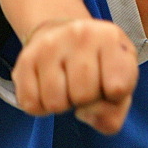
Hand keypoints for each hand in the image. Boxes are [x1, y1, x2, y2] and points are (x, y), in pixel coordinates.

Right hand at [12, 18, 138, 134]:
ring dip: (62, 104)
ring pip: (55, 103)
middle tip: (84, 83)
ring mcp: (50, 43)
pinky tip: (47, 87)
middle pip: (84, 96)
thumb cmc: (98, 65)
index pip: (117, 88)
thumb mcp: (121, 83)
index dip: (113, 97)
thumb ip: (113, 113)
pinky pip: (30, 103)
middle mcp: (80, 34)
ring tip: (66, 84)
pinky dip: (40, 106)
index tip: (109, 82)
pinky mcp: (26, 57)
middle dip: (85, 100)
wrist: (63, 34)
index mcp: (110, 37)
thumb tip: (84, 113)